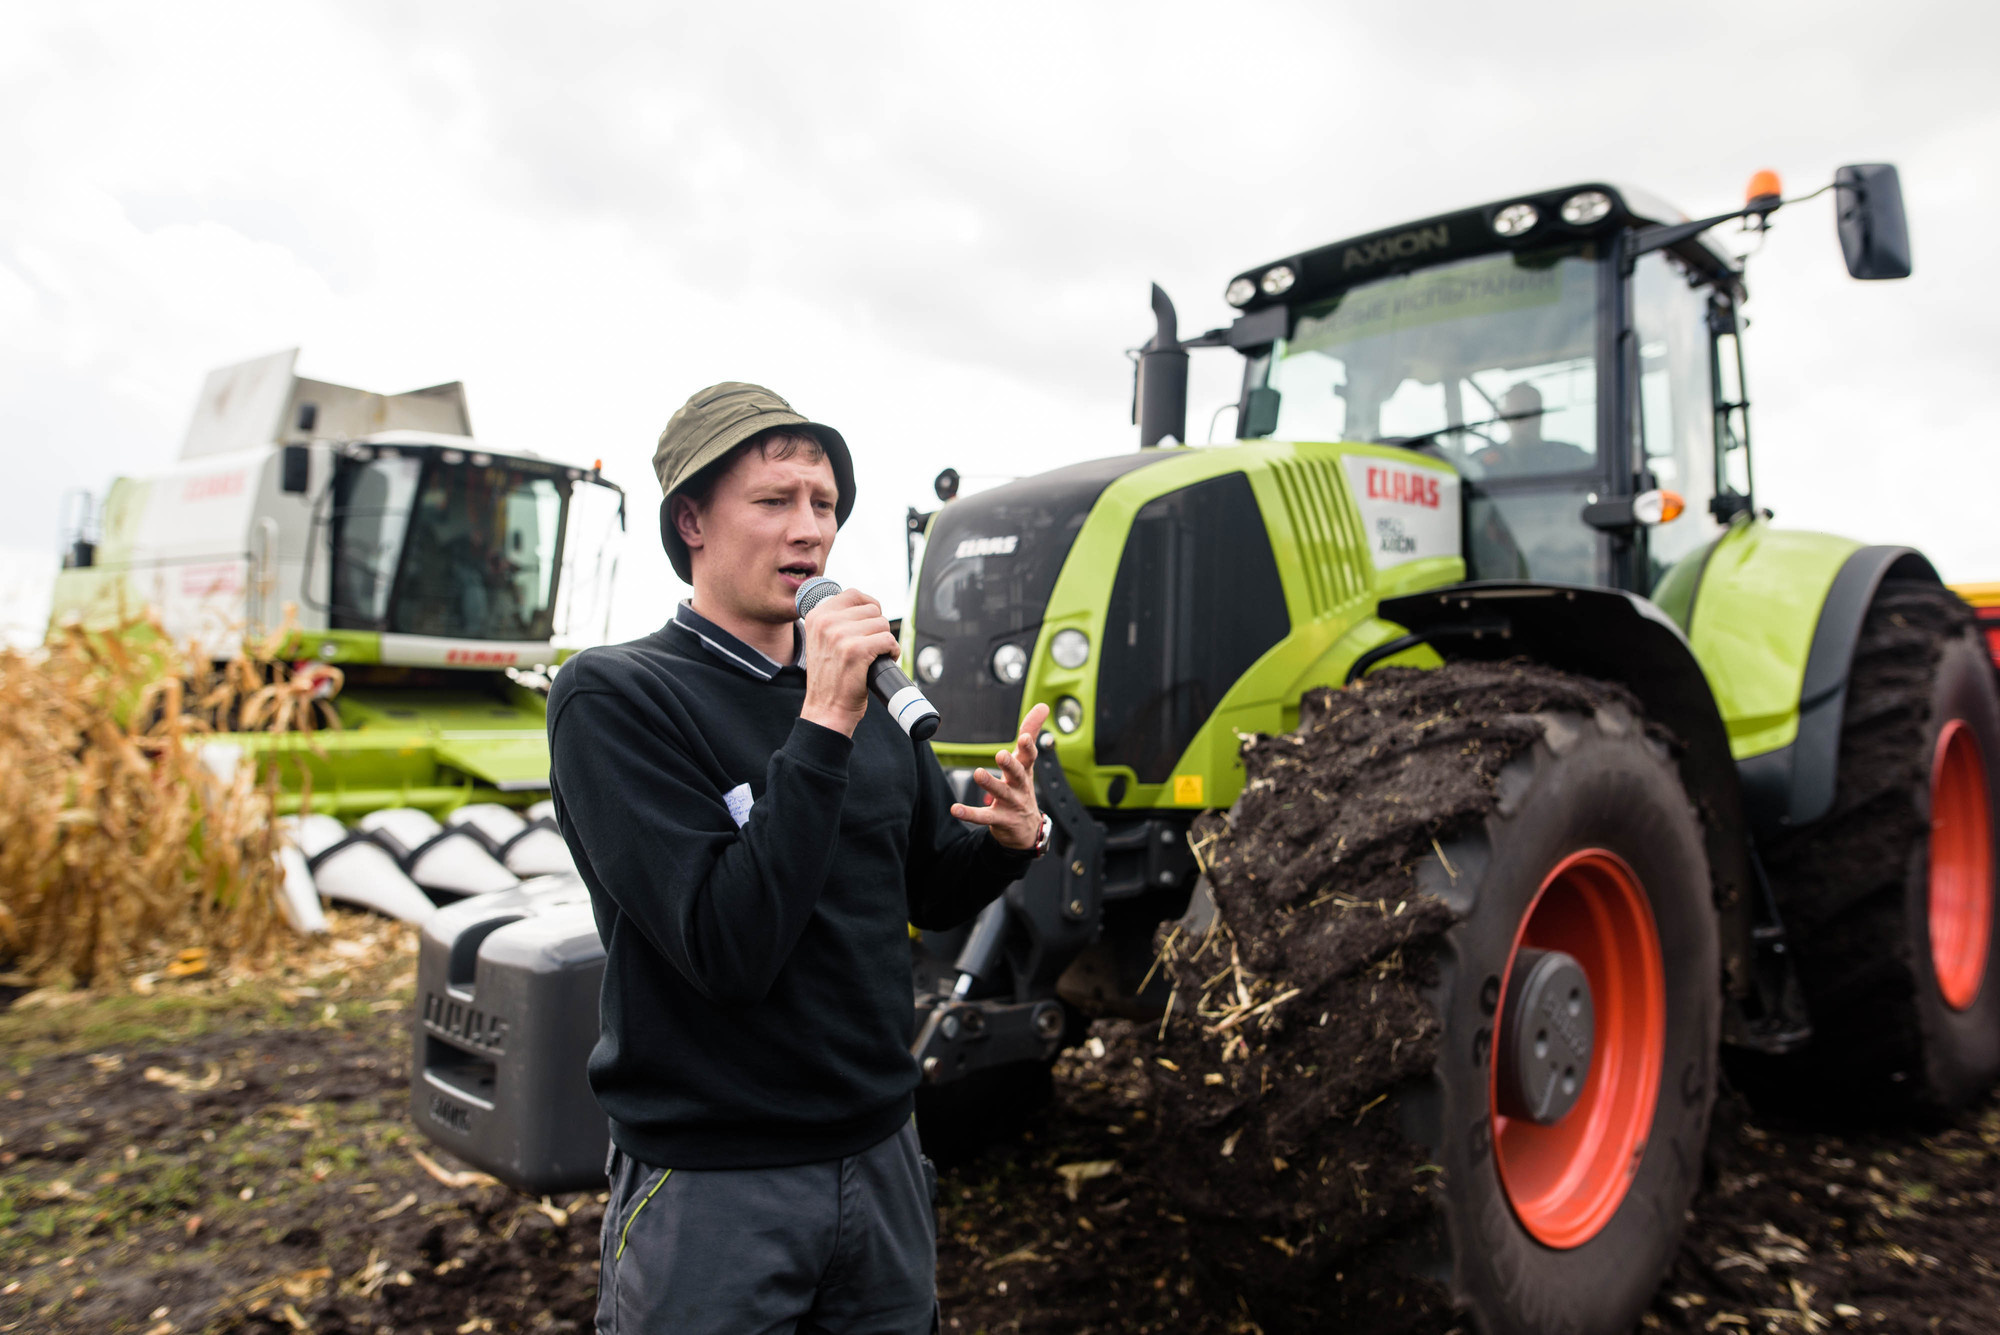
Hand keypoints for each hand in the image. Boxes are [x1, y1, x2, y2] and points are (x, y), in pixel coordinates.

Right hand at [799, 587, 900, 736]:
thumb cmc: (831, 677)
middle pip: (872, 609)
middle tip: (870, 646)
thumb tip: (866, 604)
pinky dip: (893, 651)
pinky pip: (888, 639)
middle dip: (878, 628)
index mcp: (816, 616)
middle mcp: (826, 622)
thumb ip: (836, 620)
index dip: (869, 607)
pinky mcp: (856, 650)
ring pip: (883, 624)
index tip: (871, 623)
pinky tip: (883, 660)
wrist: (826, 709)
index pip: (853, 594)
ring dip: (885, 640)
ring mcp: (840, 635)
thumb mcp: (822, 640)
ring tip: (874, 655)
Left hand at [952, 703, 1050, 850]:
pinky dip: (969, 813)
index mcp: (1025, 770)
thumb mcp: (1026, 761)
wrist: (1027, 829)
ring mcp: (1011, 804)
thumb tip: (1043, 705)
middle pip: (1017, 774)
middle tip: (1001, 754)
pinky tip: (955, 809)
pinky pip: (984, 817)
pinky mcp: (999, 820)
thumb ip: (1031, 732)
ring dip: (989, 784)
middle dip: (1010, 764)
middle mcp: (1020, 787)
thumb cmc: (1022, 786)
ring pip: (1001, 793)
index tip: (1024, 737)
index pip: (1029, 757)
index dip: (1028, 748)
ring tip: (977, 773)